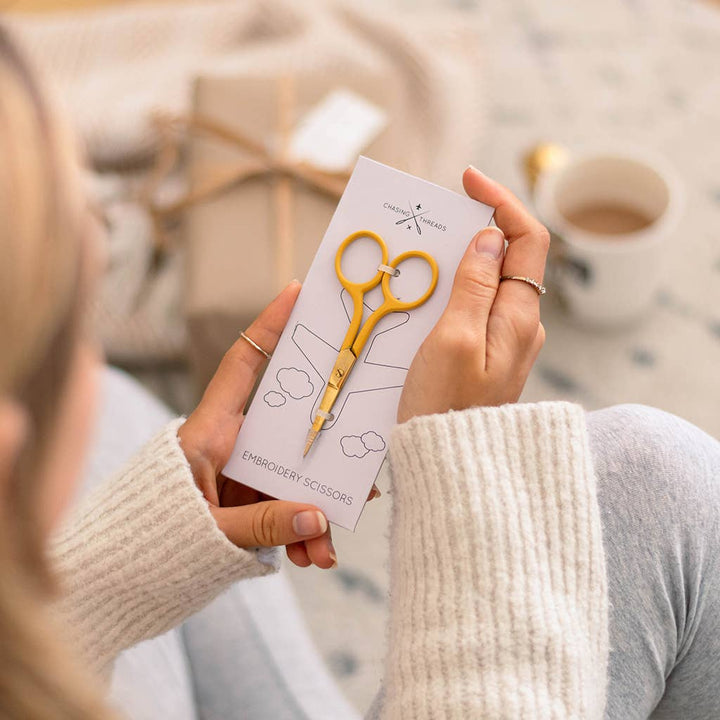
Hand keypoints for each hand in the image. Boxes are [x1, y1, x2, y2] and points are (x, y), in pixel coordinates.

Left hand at [179, 282, 368, 569]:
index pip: (243, 364)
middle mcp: (231, 443)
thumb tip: (320, 518)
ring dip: (314, 516)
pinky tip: (310, 560)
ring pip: (293, 478)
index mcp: (210, 430)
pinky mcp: (246, 501)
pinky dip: (300, 535)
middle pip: (290, 432)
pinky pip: (285, 509)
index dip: (268, 325)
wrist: (124, 574)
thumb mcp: (209, 529)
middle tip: (361, 479)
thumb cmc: (151, 535)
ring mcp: (241, 473)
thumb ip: (264, 524)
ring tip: (325, 554)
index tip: (296, 292)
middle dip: (324, 462)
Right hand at [397, 167, 548, 422]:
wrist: (449, 468)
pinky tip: (425, 296)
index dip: (501, 201)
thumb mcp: (452, 338)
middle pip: (508, 258)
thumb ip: (474, 284)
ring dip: (459, 262)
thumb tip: (490, 236)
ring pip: (488, 284)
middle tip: (434, 219)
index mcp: (519, 317)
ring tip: (422, 257)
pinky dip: (454, 291)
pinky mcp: (486, 359)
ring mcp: (504, 344)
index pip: (526, 239)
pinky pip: (475, 310)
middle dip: (475, 228)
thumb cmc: (444, 407)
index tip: (467, 180)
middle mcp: (520, 327)